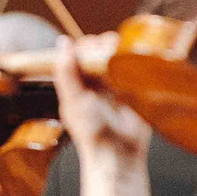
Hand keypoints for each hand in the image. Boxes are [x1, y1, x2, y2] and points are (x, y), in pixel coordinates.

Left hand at [54, 38, 152, 167]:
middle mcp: (95, 84)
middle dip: (102, 45)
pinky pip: (132, 71)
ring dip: (117, 50)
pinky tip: (132, 59)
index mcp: (77, 85)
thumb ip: (66, 72)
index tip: (90, 45)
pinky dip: (132, 62)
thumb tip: (63, 42)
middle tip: (107, 46)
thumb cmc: (91, 130)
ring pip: (115, 59)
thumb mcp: (73, 99)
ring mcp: (115, 88)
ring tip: (119, 50)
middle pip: (98, 53)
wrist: (118, 153)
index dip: (84, 46)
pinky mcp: (133, 93)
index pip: (78, 55)